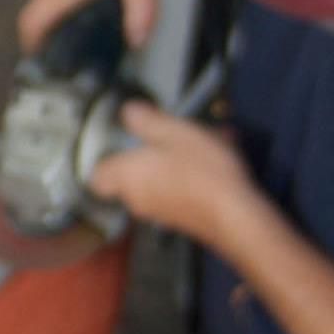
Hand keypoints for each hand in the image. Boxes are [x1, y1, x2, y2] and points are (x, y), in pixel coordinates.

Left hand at [89, 102, 261, 251]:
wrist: (236, 215)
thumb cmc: (201, 171)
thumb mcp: (174, 132)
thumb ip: (146, 120)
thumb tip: (127, 111)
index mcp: (126, 176)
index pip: (97, 176)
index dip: (106, 160)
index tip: (120, 143)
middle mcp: (137, 199)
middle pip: (130, 177)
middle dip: (149, 155)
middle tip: (171, 136)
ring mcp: (160, 213)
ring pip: (159, 182)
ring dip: (176, 163)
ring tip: (204, 142)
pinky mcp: (183, 221)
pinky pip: (180, 192)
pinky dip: (192, 178)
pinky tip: (218, 161)